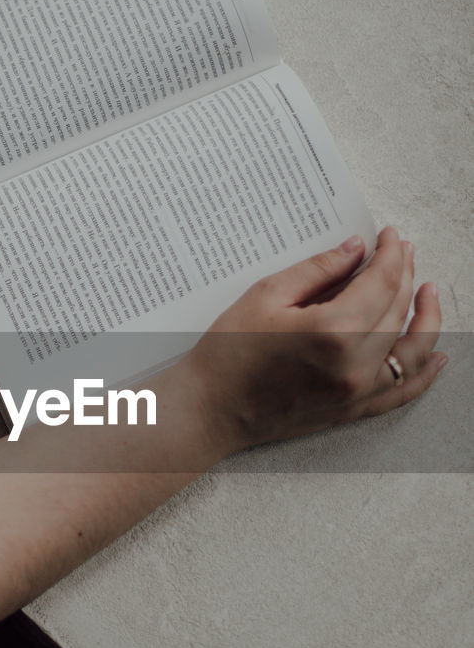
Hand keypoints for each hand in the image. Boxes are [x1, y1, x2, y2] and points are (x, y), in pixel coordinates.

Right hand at [188, 227, 445, 458]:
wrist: (210, 409)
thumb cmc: (228, 353)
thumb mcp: (267, 296)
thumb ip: (318, 270)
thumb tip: (355, 250)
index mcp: (334, 331)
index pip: (382, 282)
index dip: (391, 254)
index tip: (391, 237)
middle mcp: (355, 365)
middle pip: (398, 311)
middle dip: (406, 275)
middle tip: (404, 252)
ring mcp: (357, 392)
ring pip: (412, 351)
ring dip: (428, 320)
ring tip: (430, 295)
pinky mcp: (352, 410)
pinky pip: (401, 392)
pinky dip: (425, 374)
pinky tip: (438, 356)